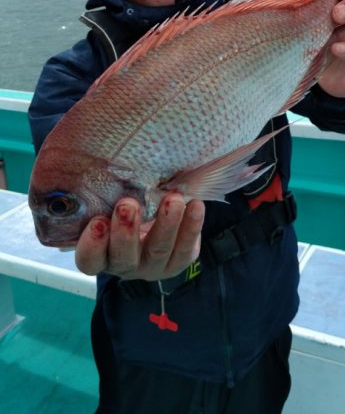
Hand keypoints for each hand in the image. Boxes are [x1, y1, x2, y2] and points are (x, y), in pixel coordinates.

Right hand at [75, 194, 204, 279]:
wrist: (155, 213)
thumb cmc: (122, 200)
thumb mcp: (108, 196)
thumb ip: (99, 186)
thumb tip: (79, 147)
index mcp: (99, 254)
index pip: (89, 259)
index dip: (92, 245)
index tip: (98, 221)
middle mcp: (124, 265)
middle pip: (123, 257)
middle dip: (126, 232)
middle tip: (128, 205)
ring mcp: (152, 266)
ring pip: (158, 251)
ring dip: (165, 225)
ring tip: (172, 200)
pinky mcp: (178, 261)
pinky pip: (185, 249)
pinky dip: (191, 226)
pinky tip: (195, 205)